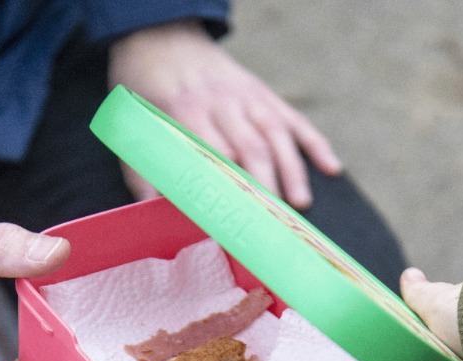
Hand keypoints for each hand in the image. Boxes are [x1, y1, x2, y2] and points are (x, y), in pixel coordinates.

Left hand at [108, 19, 340, 208]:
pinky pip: (294, 119)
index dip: (227, 191)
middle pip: (250, 148)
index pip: (213, 157)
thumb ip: (141, 169)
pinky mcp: (263, 93)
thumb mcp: (131, 124)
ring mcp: (247, 96)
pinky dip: (315, 143)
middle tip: (273, 224)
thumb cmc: (142, 87)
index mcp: (186, 111)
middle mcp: (222, 102)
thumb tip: (149, 212)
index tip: (235, 222)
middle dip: (265, 187)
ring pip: (276, 135)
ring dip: (291, 171)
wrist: (160, 35)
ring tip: (300, 206)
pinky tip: (331, 167)